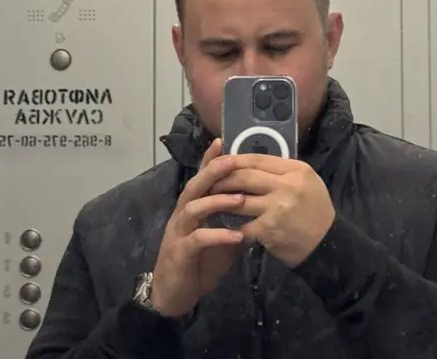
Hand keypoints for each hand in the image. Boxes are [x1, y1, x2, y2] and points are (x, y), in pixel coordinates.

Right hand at [150, 140, 245, 316]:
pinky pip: (198, 239)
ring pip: (193, 208)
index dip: (208, 160)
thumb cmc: (198, 264)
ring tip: (240, 198)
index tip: (222, 141)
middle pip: (195, 186)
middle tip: (232, 161)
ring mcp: (178, 233)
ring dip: (217, 201)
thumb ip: (238, 224)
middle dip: (212, 172)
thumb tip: (263, 212)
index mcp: (192, 208)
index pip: (200, 178)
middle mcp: (182, 215)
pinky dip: (217, 235)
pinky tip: (235, 235)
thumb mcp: (222, 241)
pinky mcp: (179, 253)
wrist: (173, 295)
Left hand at [210, 155, 335, 267]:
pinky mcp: (269, 229)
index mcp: (296, 170)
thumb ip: (281, 171)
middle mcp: (286, 186)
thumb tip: (250, 163)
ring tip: (211, 201)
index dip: (235, 160)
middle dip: (223, 178)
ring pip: (238, 199)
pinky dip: (231, 224)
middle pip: (245, 176)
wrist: (327, 244)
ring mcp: (277, 208)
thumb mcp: (305, 181)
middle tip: (210, 182)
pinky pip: (243, 224)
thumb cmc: (315, 209)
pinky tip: (223, 224)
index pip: (257, 159)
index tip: (221, 163)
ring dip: (221, 200)